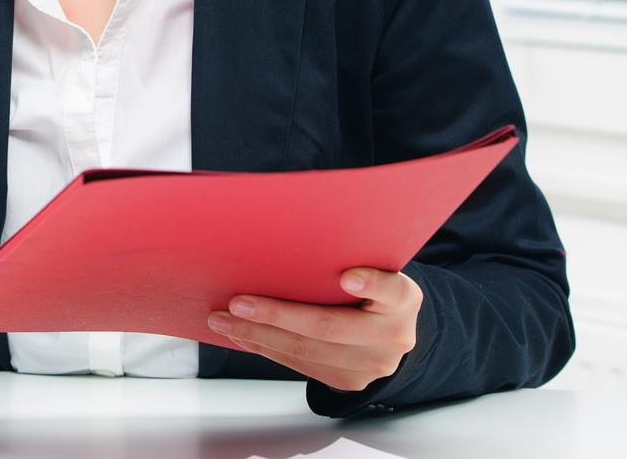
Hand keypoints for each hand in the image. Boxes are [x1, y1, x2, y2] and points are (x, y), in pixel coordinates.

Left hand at [206, 268, 421, 391]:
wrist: (390, 331)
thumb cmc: (368, 289)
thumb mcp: (371, 268)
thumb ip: (343, 260)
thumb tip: (275, 244)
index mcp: (403, 298)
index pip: (392, 289)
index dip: (371, 284)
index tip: (347, 278)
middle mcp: (394, 334)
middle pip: (330, 326)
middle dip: (277, 315)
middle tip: (237, 304)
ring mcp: (374, 364)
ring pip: (308, 351)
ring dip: (258, 336)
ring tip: (223, 321)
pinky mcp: (350, 382)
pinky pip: (301, 365)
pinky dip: (266, 348)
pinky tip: (241, 336)